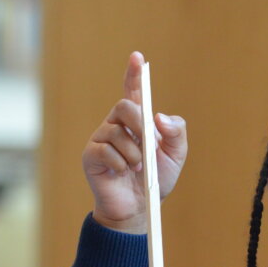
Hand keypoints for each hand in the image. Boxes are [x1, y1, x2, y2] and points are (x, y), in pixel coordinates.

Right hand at [83, 51, 187, 232]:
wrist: (139, 209)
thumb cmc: (156, 181)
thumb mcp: (175, 155)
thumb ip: (176, 133)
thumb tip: (160, 117)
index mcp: (137, 122)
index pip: (134, 92)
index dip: (134, 74)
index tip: (138, 57)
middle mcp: (117, 125)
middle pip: (125, 106)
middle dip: (140, 124)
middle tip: (147, 145)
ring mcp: (102, 139)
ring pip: (118, 132)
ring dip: (134, 153)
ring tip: (138, 169)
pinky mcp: (91, 155)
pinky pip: (106, 150)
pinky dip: (120, 163)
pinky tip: (122, 173)